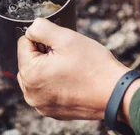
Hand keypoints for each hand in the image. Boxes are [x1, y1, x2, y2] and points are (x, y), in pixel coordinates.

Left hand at [16, 18, 139, 121]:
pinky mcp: (52, 111)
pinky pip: (46, 90)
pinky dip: (55, 83)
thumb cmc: (93, 66)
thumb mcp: (65, 37)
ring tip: (70, 68)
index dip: (43, 39)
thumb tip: (30, 28)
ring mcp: (41, 105)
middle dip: (44, 54)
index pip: (24, 43)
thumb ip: (40, 27)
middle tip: (66, 56)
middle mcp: (31, 94)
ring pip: (37, 75)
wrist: (115, 92)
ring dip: (49, 68)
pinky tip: (72, 80)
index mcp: (30, 74)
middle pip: (29, 60)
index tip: (60, 45)